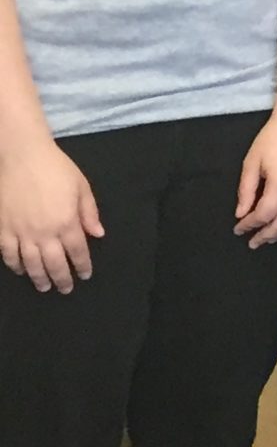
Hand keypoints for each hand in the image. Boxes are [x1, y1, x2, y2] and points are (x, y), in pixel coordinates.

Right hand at [0, 137, 102, 292]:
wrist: (22, 157)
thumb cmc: (56, 168)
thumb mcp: (81, 187)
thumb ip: (89, 212)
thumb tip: (97, 234)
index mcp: (66, 222)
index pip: (77, 251)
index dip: (82, 265)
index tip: (85, 274)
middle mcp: (43, 232)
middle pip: (54, 263)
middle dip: (62, 278)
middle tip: (66, 289)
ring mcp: (20, 233)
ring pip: (30, 264)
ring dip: (38, 277)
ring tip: (44, 286)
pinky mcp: (2, 229)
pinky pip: (8, 254)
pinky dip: (15, 266)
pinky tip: (21, 270)